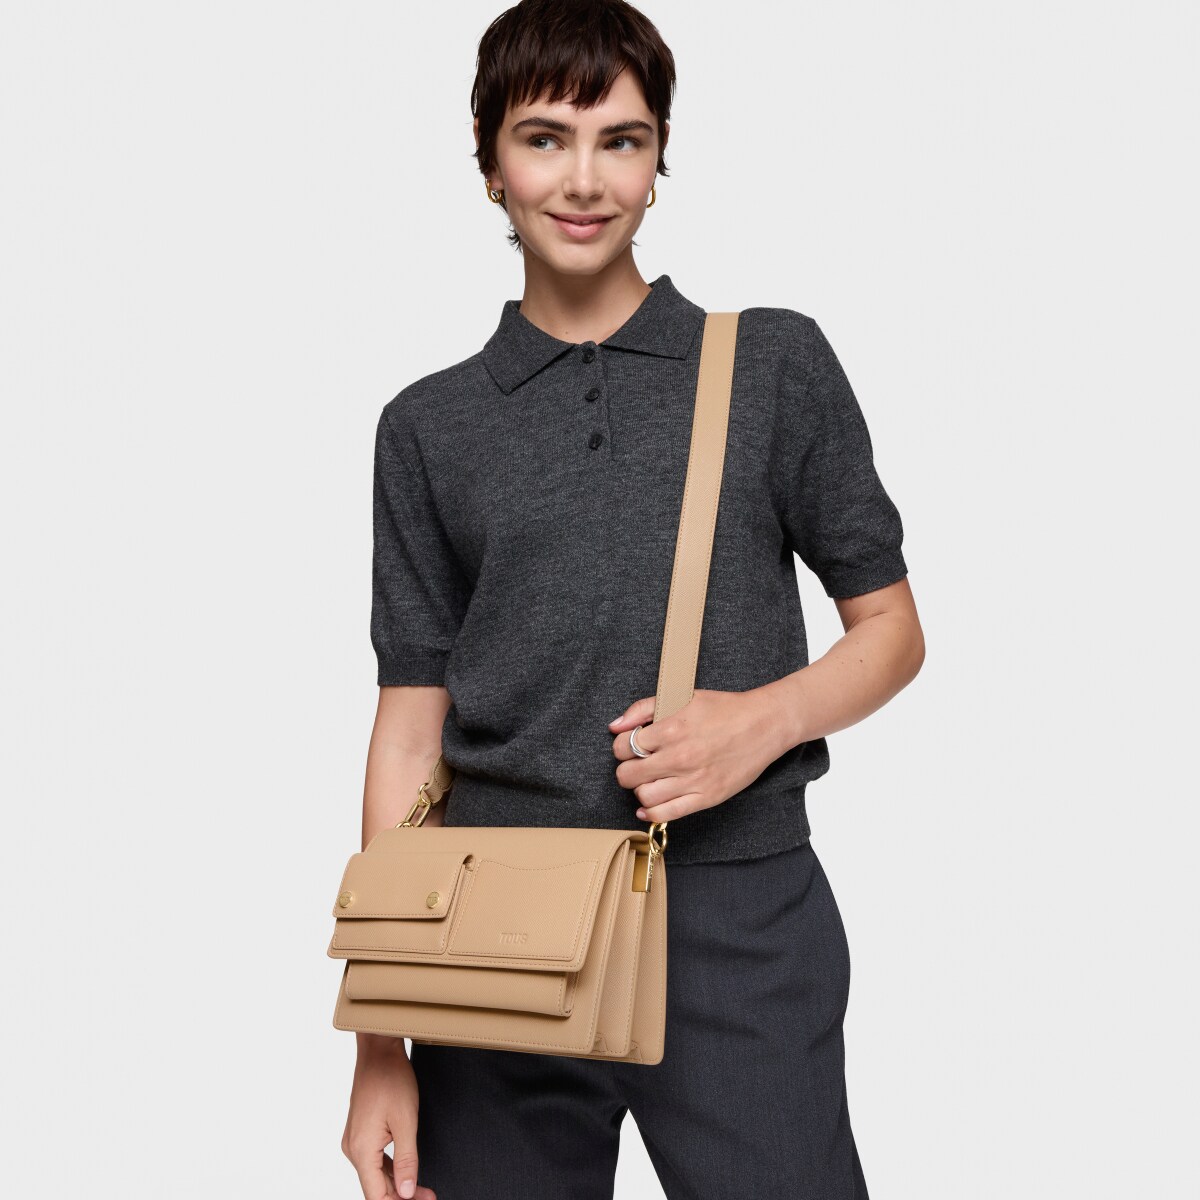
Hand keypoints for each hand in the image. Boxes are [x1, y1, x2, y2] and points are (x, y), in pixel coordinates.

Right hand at [342, 1037, 436, 1199]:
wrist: (379, 1051)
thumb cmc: (391, 1079)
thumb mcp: (406, 1121)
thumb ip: (406, 1160)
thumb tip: (407, 1192)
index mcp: (361, 1149)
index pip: (376, 1195)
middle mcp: (353, 1148)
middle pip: (376, 1187)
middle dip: (403, 1195)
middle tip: (429, 1196)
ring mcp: (355, 1140)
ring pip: (375, 1175)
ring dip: (397, 1184)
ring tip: (423, 1188)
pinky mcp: (360, 1132)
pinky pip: (374, 1160)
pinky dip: (390, 1169)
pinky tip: (406, 1171)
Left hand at [609, 688, 790, 823]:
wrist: (764, 724)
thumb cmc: (724, 708)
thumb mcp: (681, 696)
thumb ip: (643, 708)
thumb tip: (614, 726)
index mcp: (671, 729)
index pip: (623, 747)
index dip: (621, 746)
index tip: (630, 746)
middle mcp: (679, 757)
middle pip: (628, 775)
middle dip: (626, 768)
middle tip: (636, 763)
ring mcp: (694, 780)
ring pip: (644, 796)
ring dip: (639, 789)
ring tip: (648, 779)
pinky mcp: (707, 797)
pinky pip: (668, 814)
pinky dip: (651, 813)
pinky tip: (648, 805)